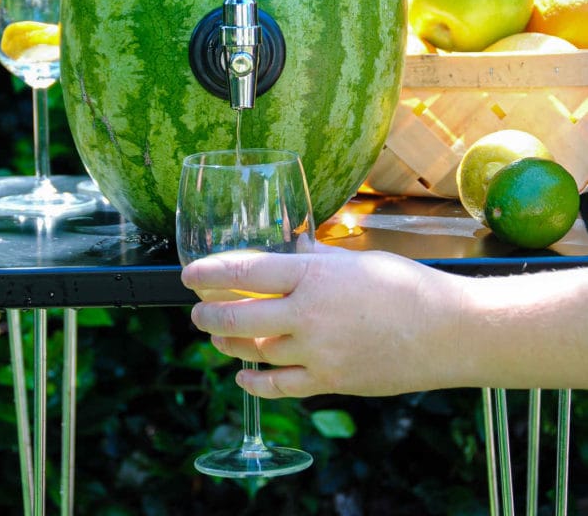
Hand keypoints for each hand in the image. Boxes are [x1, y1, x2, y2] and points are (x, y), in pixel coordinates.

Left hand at [182, 246, 465, 397]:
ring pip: (255, 352)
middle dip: (208, 315)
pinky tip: (244, 376)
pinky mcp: (330, 381)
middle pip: (238, 317)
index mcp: (314, 275)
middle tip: (197, 310)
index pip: (245, 271)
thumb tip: (291, 250)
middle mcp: (308, 314)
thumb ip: (317, 258)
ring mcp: (318, 352)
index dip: (210, 273)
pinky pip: (280, 386)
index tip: (190, 275)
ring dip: (229, 345)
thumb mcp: (356, 260)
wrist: (448, 330)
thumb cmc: (407, 286)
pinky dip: (255, 382)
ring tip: (218, 338)